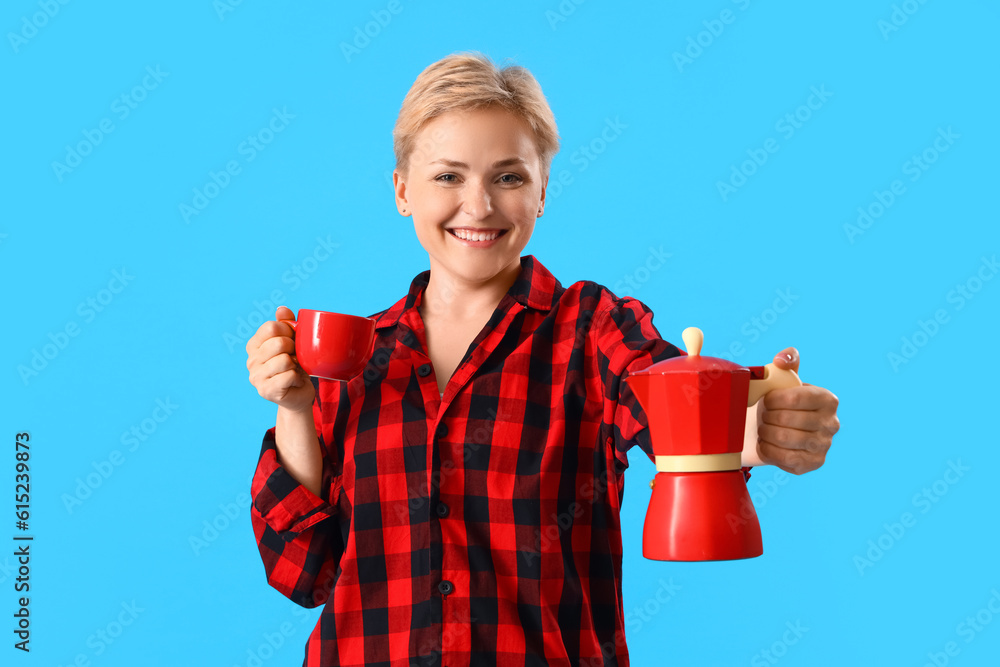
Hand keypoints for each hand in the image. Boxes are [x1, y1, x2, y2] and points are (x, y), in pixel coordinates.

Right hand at [246, 306, 314, 412]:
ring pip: (285, 360)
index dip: (288, 330)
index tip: (293, 339)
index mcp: (254, 345)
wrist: (298, 394)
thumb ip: (287, 324)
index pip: (271, 327)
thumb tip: (281, 309)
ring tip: (295, 369)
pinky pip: (288, 376)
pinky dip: (297, 377)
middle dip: (294, 348)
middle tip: (296, 357)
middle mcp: (251, 360)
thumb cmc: (295, 366)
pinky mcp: (266, 391)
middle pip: (279, 343)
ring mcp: (256, 377)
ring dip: (296, 365)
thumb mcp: (293, 342)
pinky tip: (295, 381)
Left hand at [754, 347, 839, 474]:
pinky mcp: (813, 463)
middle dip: (767, 416)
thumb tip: (781, 360)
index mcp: (827, 399)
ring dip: (765, 432)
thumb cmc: (782, 400)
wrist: (780, 429)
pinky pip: (783, 457)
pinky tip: (766, 443)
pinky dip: (767, 449)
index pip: (795, 398)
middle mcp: (832, 423)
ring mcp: (824, 445)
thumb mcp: (785, 378)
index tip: (766, 400)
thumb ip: (787, 360)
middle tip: (763, 415)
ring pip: (783, 439)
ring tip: (764, 428)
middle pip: (786, 419)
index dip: (773, 399)